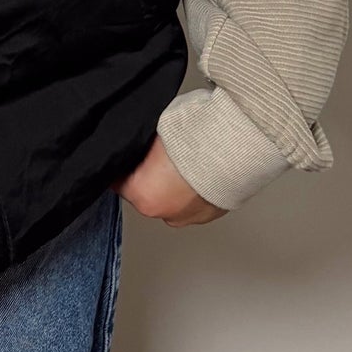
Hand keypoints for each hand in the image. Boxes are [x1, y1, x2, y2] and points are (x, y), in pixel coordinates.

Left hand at [112, 136, 227, 225]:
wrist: (231, 146)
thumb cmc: (193, 138)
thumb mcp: (151, 135)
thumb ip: (140, 149)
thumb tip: (140, 148)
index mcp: (142, 194)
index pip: (120, 182)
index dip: (127, 168)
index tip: (133, 158)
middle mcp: (164, 212)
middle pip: (148, 194)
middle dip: (152, 178)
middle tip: (164, 157)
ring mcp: (190, 217)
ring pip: (173, 201)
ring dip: (175, 187)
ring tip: (187, 163)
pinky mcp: (211, 215)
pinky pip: (195, 202)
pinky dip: (195, 191)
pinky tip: (201, 173)